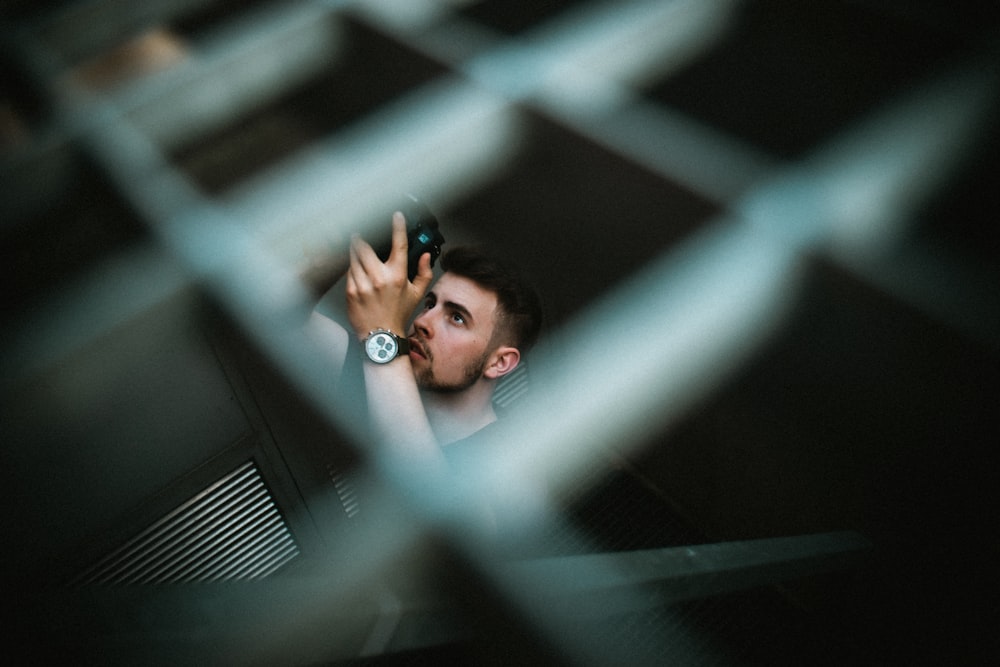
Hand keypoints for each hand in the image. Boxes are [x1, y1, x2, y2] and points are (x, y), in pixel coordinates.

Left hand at [346, 211, 433, 337]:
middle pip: (365, 246)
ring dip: (354, 250)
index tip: (396, 215)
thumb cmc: (399, 314)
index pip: (399, 244)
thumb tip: (425, 255)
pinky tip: (355, 269)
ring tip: (356, 248)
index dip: (398, 226)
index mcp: (398, 276)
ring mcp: (363, 284)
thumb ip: (424, 273)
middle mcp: (380, 278)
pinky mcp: (350, 291)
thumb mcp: (417, 294)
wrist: (381, 336)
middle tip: (360, 232)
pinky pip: (349, 271)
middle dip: (361, 237)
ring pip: (354, 257)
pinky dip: (351, 267)